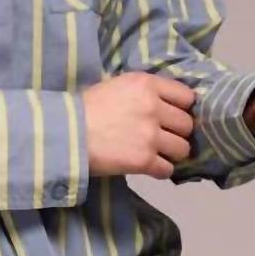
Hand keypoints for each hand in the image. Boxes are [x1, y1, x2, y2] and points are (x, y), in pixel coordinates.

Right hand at [81, 72, 196, 178]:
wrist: (67, 133)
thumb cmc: (86, 108)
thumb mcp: (117, 85)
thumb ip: (143, 92)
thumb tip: (163, 103)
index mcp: (147, 85)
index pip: (186, 97)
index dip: (182, 109)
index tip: (173, 117)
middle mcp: (154, 108)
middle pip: (187, 124)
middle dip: (177, 133)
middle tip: (164, 138)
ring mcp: (151, 135)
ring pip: (182, 148)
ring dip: (172, 153)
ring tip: (158, 154)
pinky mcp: (144, 160)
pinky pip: (167, 169)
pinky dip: (160, 170)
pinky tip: (150, 167)